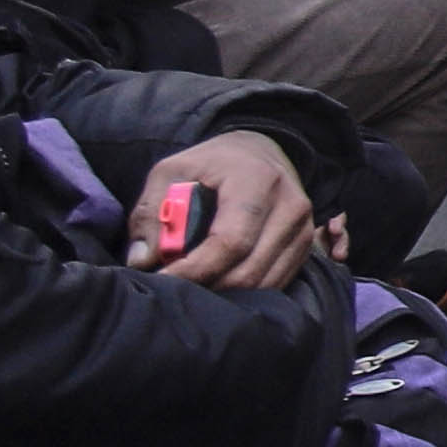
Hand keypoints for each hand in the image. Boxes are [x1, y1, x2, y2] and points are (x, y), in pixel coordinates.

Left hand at [132, 132, 319, 286]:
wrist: (262, 151)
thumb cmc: (213, 163)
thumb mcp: (172, 172)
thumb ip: (151, 212)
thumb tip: (141, 260)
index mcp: (258, 182)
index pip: (229, 241)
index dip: (194, 269)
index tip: (161, 281)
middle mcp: (291, 207)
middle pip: (247, 271)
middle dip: (205, 287)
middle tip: (172, 288)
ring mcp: (304, 230)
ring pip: (262, 285)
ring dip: (223, 295)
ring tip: (193, 286)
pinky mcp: (306, 247)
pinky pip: (275, 285)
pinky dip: (244, 293)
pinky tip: (217, 283)